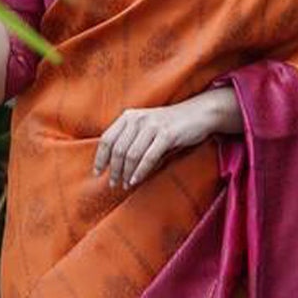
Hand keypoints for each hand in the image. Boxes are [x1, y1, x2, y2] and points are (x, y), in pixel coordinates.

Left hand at [92, 96, 218, 188]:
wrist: (199, 113)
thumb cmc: (170, 124)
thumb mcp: (146, 126)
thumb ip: (130, 138)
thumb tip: (113, 164)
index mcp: (129, 116)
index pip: (107, 139)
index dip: (100, 158)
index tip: (98, 173)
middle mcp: (138, 118)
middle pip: (118, 149)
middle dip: (114, 170)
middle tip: (114, 183)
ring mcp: (152, 126)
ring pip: (131, 155)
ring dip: (126, 173)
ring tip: (125, 184)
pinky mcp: (167, 135)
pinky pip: (148, 157)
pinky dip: (140, 172)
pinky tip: (135, 181)